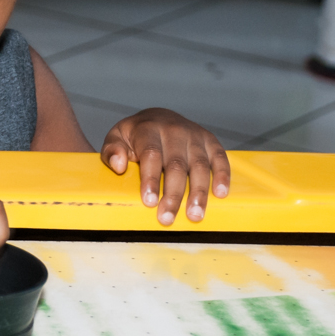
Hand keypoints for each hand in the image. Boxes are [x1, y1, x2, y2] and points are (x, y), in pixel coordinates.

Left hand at [101, 108, 229, 224]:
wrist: (156, 118)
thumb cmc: (134, 135)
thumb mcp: (116, 138)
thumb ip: (112, 151)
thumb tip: (119, 165)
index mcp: (148, 129)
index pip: (151, 155)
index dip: (151, 179)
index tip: (150, 201)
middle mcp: (174, 130)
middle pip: (176, 165)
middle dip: (173, 195)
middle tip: (167, 218)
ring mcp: (194, 135)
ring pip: (199, 165)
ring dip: (199, 192)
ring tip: (195, 215)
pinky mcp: (209, 141)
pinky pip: (220, 157)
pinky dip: (223, 175)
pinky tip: (221, 193)